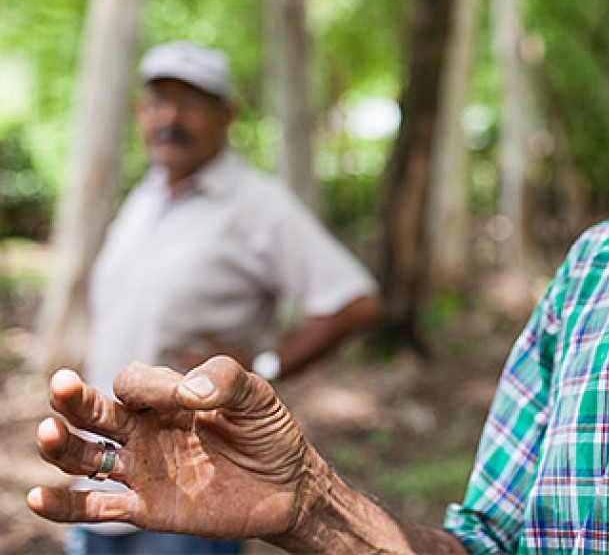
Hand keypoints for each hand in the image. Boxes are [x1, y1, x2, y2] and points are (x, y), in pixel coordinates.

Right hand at [27, 356, 308, 540]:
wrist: (287, 486)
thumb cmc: (269, 434)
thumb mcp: (258, 397)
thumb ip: (226, 381)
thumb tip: (187, 393)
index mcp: (170, 397)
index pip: (135, 382)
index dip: (149, 386)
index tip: (183, 397)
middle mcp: (148, 429)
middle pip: (96, 412)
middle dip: (75, 400)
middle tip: (61, 387)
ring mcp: (144, 468)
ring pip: (87, 456)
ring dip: (64, 446)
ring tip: (49, 432)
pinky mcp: (146, 507)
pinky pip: (96, 507)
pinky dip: (65, 506)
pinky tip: (39, 498)